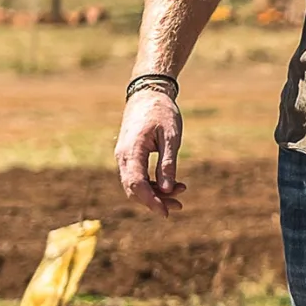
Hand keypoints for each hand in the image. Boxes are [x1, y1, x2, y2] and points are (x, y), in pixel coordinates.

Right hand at [115, 91, 185, 217]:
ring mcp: (124, 156)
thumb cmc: (161, 112)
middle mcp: (123, 156)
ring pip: (135, 184)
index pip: (136, 184)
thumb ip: (167, 164)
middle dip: (155, 201)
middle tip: (179, 206)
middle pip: (134, 189)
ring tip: (181, 192)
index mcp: (131, 151)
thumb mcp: (170, 137)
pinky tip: (172, 184)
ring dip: (156, 193)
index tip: (166, 212)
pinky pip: (137, 176)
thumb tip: (168, 189)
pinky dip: (153, 183)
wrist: (148, 92)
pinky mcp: (130, 155)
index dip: (150, 201)